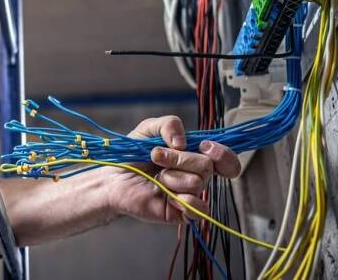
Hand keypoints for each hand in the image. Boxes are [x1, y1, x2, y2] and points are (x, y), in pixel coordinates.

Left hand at [104, 115, 240, 223]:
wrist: (112, 177)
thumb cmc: (131, 154)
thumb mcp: (149, 128)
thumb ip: (169, 124)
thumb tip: (183, 142)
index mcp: (194, 154)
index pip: (225, 158)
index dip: (222, 153)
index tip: (204, 146)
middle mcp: (196, 175)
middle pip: (207, 166)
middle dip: (179, 158)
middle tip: (156, 157)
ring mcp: (190, 194)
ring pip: (197, 183)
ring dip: (171, 176)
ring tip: (156, 177)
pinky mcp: (182, 213)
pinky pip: (198, 209)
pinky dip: (183, 200)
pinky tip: (167, 195)